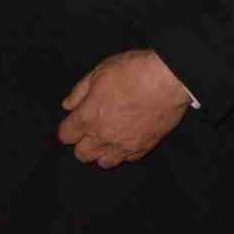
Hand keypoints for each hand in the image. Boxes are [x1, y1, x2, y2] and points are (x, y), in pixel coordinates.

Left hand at [56, 49, 191, 169]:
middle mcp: (103, 136)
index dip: (69, 127)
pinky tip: (129, 137)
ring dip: (102, 151)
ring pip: (104, 162)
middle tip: (92, 128)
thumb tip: (68, 105)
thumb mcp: (100, 71)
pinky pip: (128, 159)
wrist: (169, 79)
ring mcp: (124, 145)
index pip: (65, 135)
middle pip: (82, 154)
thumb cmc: (133, 70)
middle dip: (83, 142)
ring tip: (110, 136)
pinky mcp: (144, 147)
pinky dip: (125, 151)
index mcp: (88, 117)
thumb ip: (80, 91)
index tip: (76, 119)